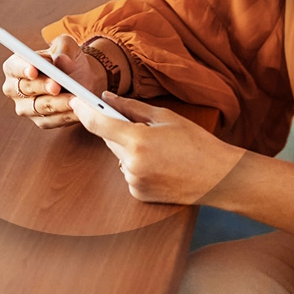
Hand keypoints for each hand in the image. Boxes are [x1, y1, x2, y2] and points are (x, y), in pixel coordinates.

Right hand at [1, 34, 106, 128]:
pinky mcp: (40, 121)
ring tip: (73, 99)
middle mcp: (15, 89)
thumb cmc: (68, 58)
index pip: (13, 67)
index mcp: (16, 65)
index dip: (22, 69)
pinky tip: (77, 110)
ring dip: (57, 104)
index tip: (34, 70)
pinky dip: (65, 116)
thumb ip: (64, 48)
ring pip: (39, 107)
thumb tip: (61, 59)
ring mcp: (26, 107)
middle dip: (42, 87)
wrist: (82, 77)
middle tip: (56, 86)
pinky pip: (52, 120)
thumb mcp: (68, 45)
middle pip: (25, 89)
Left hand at [71, 92, 243, 205]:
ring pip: (119, 156)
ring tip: (160, 148)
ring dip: (129, 148)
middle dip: (119, 129)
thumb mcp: (165, 117)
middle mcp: (131, 164)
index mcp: (138, 141)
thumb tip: (107, 98)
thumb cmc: (196, 143)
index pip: (99, 123)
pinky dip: (137, 164)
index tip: (76, 101)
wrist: (218, 177)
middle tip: (142, 124)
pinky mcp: (138, 194)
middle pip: (110, 139)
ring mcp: (133, 182)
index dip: (84, 111)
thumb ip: (132, 108)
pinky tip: (160, 163)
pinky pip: (128, 172)